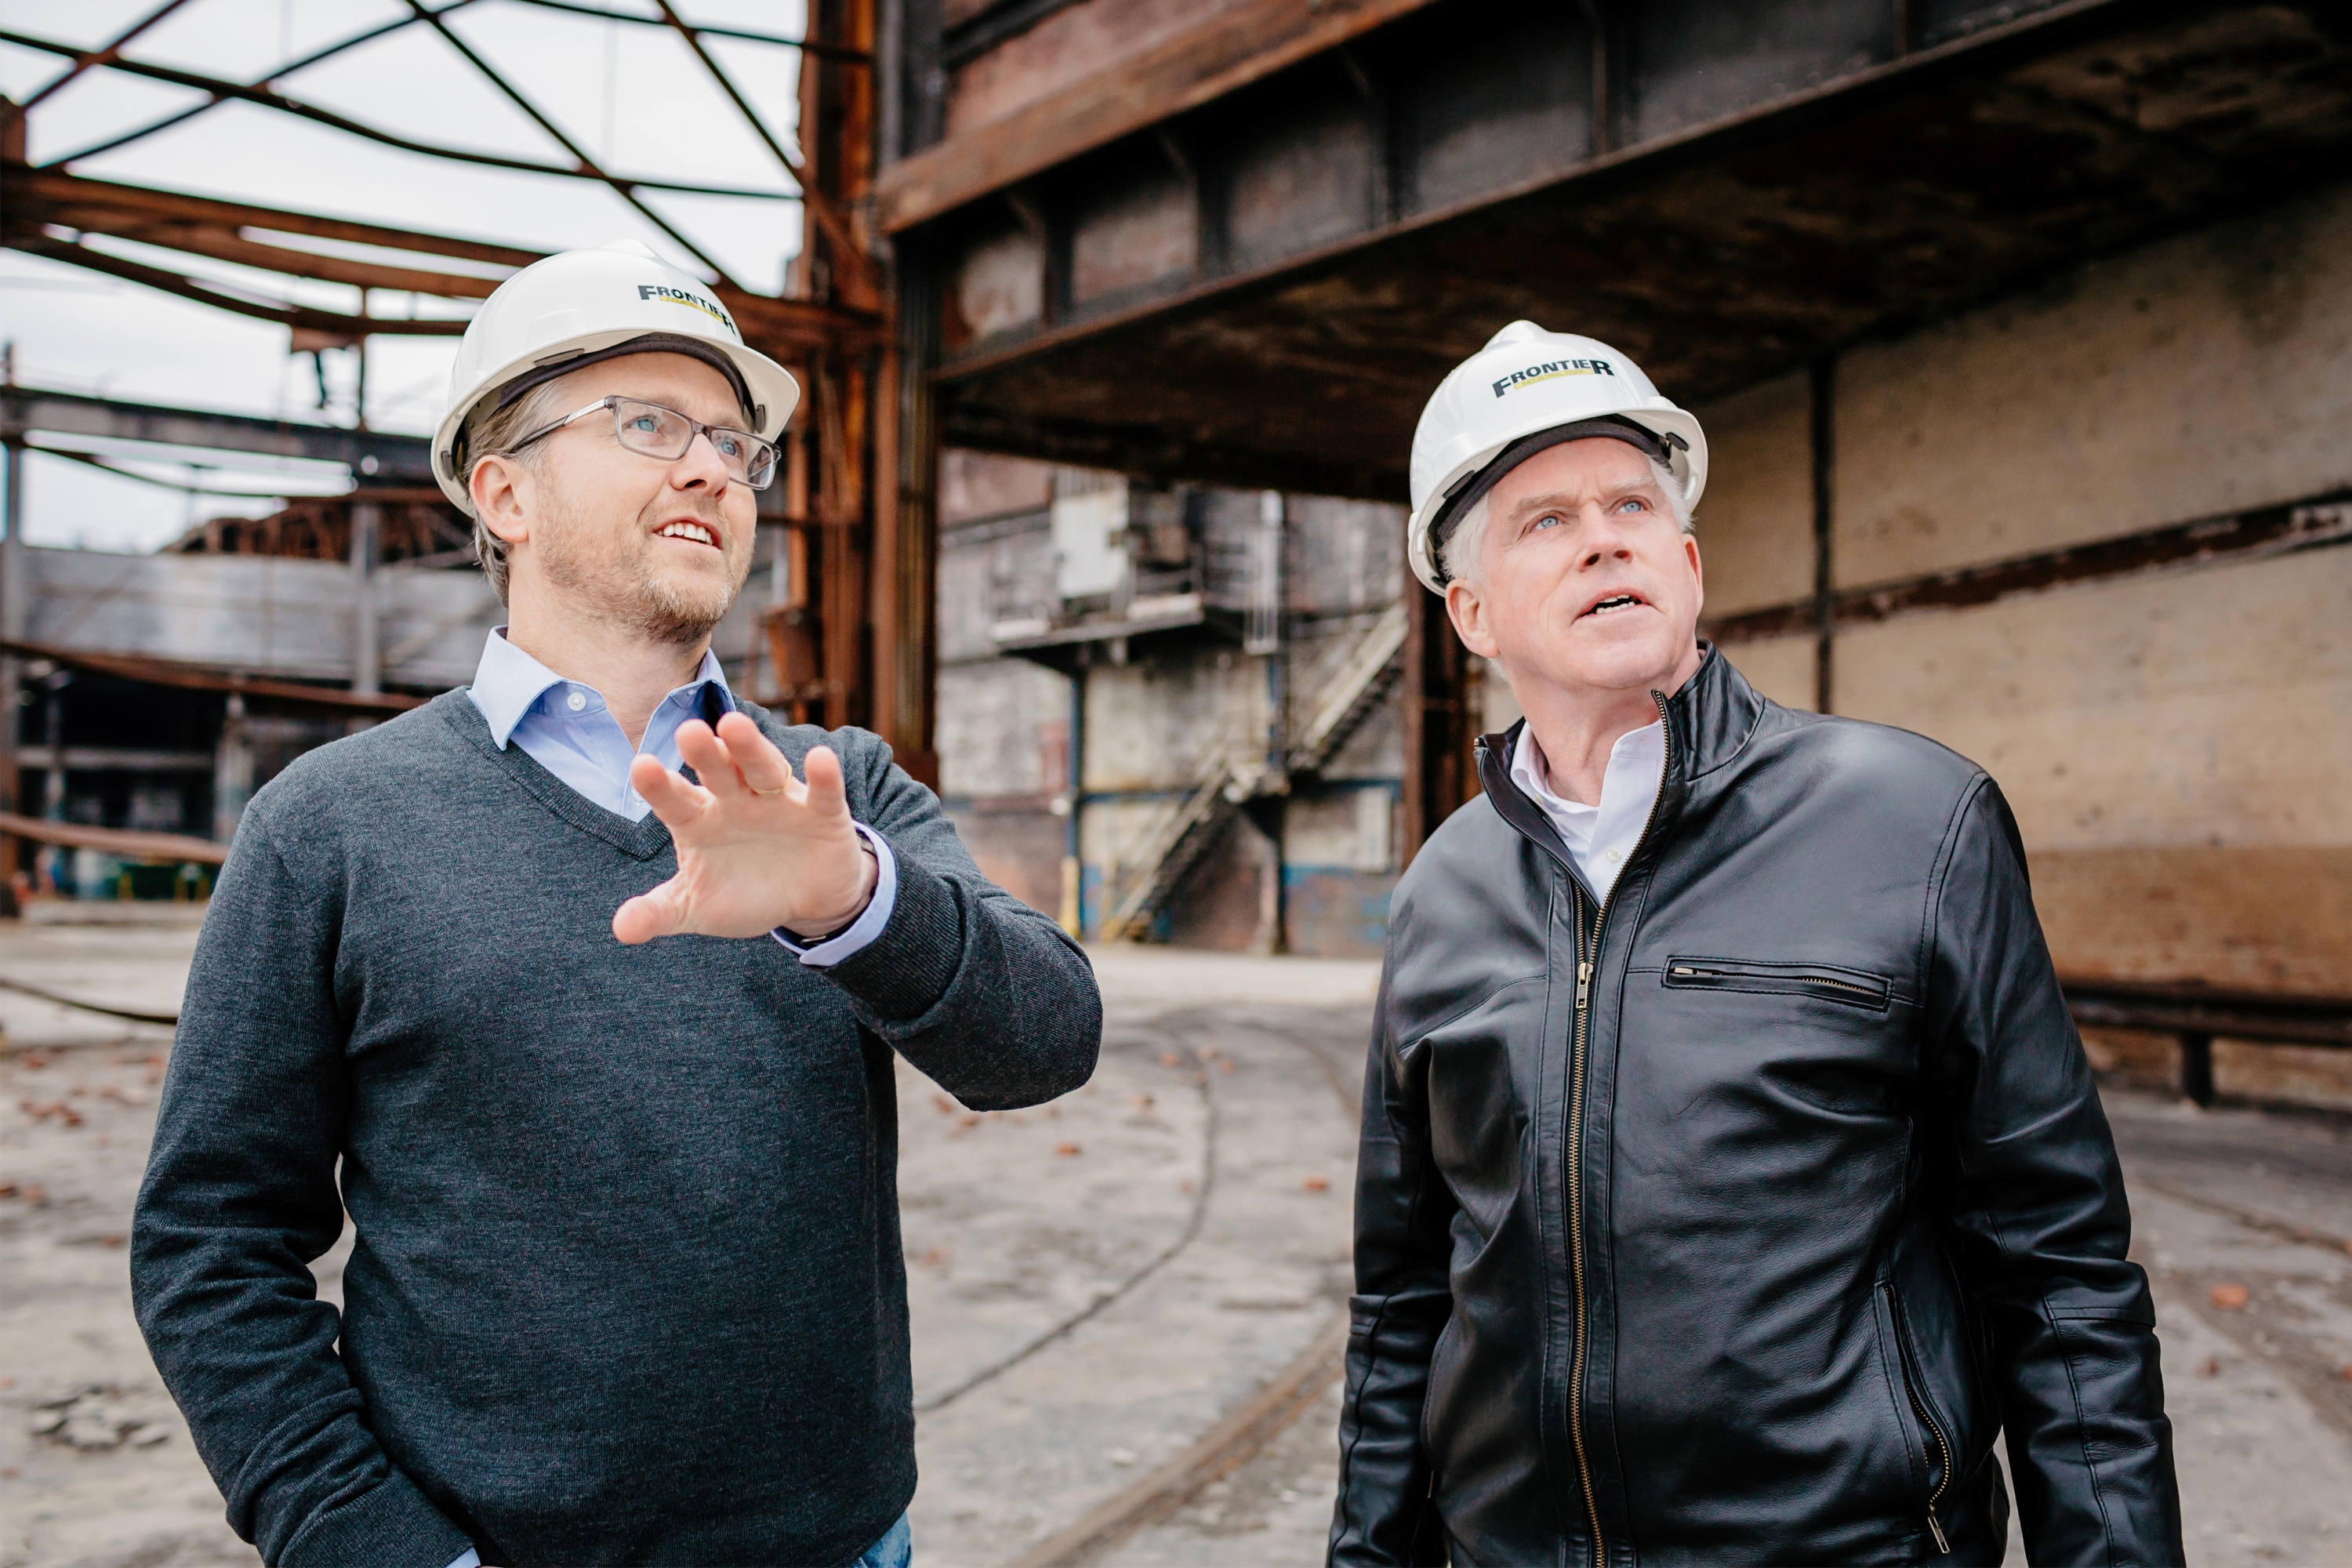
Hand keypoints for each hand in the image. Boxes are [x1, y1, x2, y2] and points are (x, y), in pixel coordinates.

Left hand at [612, 713, 878, 944]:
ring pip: (763, 769)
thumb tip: (621, 929)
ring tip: (734, 725)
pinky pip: (823, 793)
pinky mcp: (823, 814)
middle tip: (688, 731)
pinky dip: (824, 777)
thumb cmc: (745, 894)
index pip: (676, 801)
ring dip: (750, 748)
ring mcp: (779, 802)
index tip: (641, 767)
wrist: (807, 903)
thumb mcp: (697, 908)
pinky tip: (820, 758)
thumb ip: (660, 912)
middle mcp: (736, 802)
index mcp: (700, 820)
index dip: (659, 786)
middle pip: (718, 772)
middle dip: (705, 753)